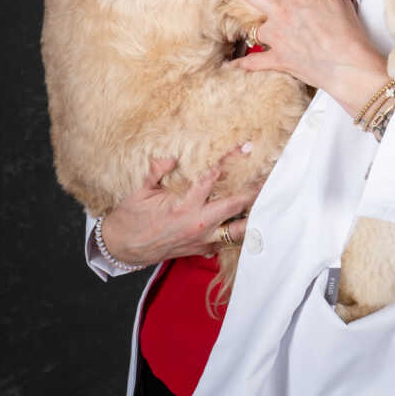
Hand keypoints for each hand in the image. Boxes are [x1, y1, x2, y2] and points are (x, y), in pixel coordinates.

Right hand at [99, 149, 260, 266]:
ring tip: (271, 200)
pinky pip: (227, 241)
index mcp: (183, 207)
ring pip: (237, 230)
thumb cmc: (131, 217)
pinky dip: (240, 231)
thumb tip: (172, 154)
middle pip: (235, 204)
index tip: (246, 146)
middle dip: (254, 188)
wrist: (123, 248)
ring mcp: (202, 239)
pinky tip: (252, 219)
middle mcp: (198, 224)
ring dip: (254, 215)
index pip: (212, 178)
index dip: (230, 160)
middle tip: (271, 173)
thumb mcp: (139, 190)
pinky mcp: (202, 249)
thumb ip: (157, 170)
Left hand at [225, 0, 389, 117]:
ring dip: (247, 25)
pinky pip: (254, 62)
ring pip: (254, 28)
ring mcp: (277, 37)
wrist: (347, 65)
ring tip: (235, 22)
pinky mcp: (278, 58)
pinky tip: (230, 65)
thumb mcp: (337, 0)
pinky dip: (242, 65)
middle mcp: (282, 13)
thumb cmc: (347, 32)